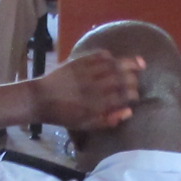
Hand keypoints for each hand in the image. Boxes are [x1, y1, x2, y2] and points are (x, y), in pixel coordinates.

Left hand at [30, 49, 144, 133]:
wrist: (41, 99)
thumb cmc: (64, 115)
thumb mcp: (86, 124)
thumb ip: (108, 120)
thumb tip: (129, 111)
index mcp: (96, 104)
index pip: (123, 96)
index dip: (133, 94)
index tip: (136, 95)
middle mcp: (94, 87)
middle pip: (121, 78)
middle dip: (134, 78)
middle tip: (138, 79)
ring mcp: (87, 72)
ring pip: (113, 65)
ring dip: (127, 63)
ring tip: (139, 63)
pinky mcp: (78, 62)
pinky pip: (98, 56)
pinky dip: (108, 56)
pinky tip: (114, 58)